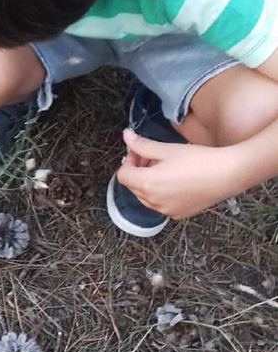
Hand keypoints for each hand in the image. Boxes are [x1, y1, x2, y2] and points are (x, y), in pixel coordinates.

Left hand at [117, 129, 240, 218]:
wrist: (227, 175)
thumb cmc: (198, 160)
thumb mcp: (166, 149)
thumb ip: (142, 145)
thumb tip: (126, 136)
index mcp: (147, 184)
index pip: (123, 175)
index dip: (129, 161)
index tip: (139, 151)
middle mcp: (154, 201)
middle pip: (133, 186)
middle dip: (138, 170)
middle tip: (152, 156)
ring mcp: (166, 210)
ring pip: (146, 196)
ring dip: (149, 181)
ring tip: (165, 167)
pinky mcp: (178, 214)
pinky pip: (160, 204)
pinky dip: (161, 192)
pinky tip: (176, 179)